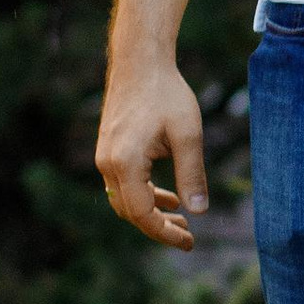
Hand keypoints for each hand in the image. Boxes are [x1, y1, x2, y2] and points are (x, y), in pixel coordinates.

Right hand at [95, 51, 208, 250]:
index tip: (189, 242)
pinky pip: (123, 184)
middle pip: (130, 212)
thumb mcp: (188, 135)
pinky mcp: (108, 150)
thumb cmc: (167, 94)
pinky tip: (168, 195)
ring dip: (152, 212)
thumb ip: (192, 174)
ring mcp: (104, 158)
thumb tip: (199, 211)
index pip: (142, 213)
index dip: (164, 232)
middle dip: (159, 226)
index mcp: (125, 164)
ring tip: (182, 218)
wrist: (140, 62)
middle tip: (188, 234)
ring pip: (125, 200)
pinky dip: (144, 194)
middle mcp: (108, 165)